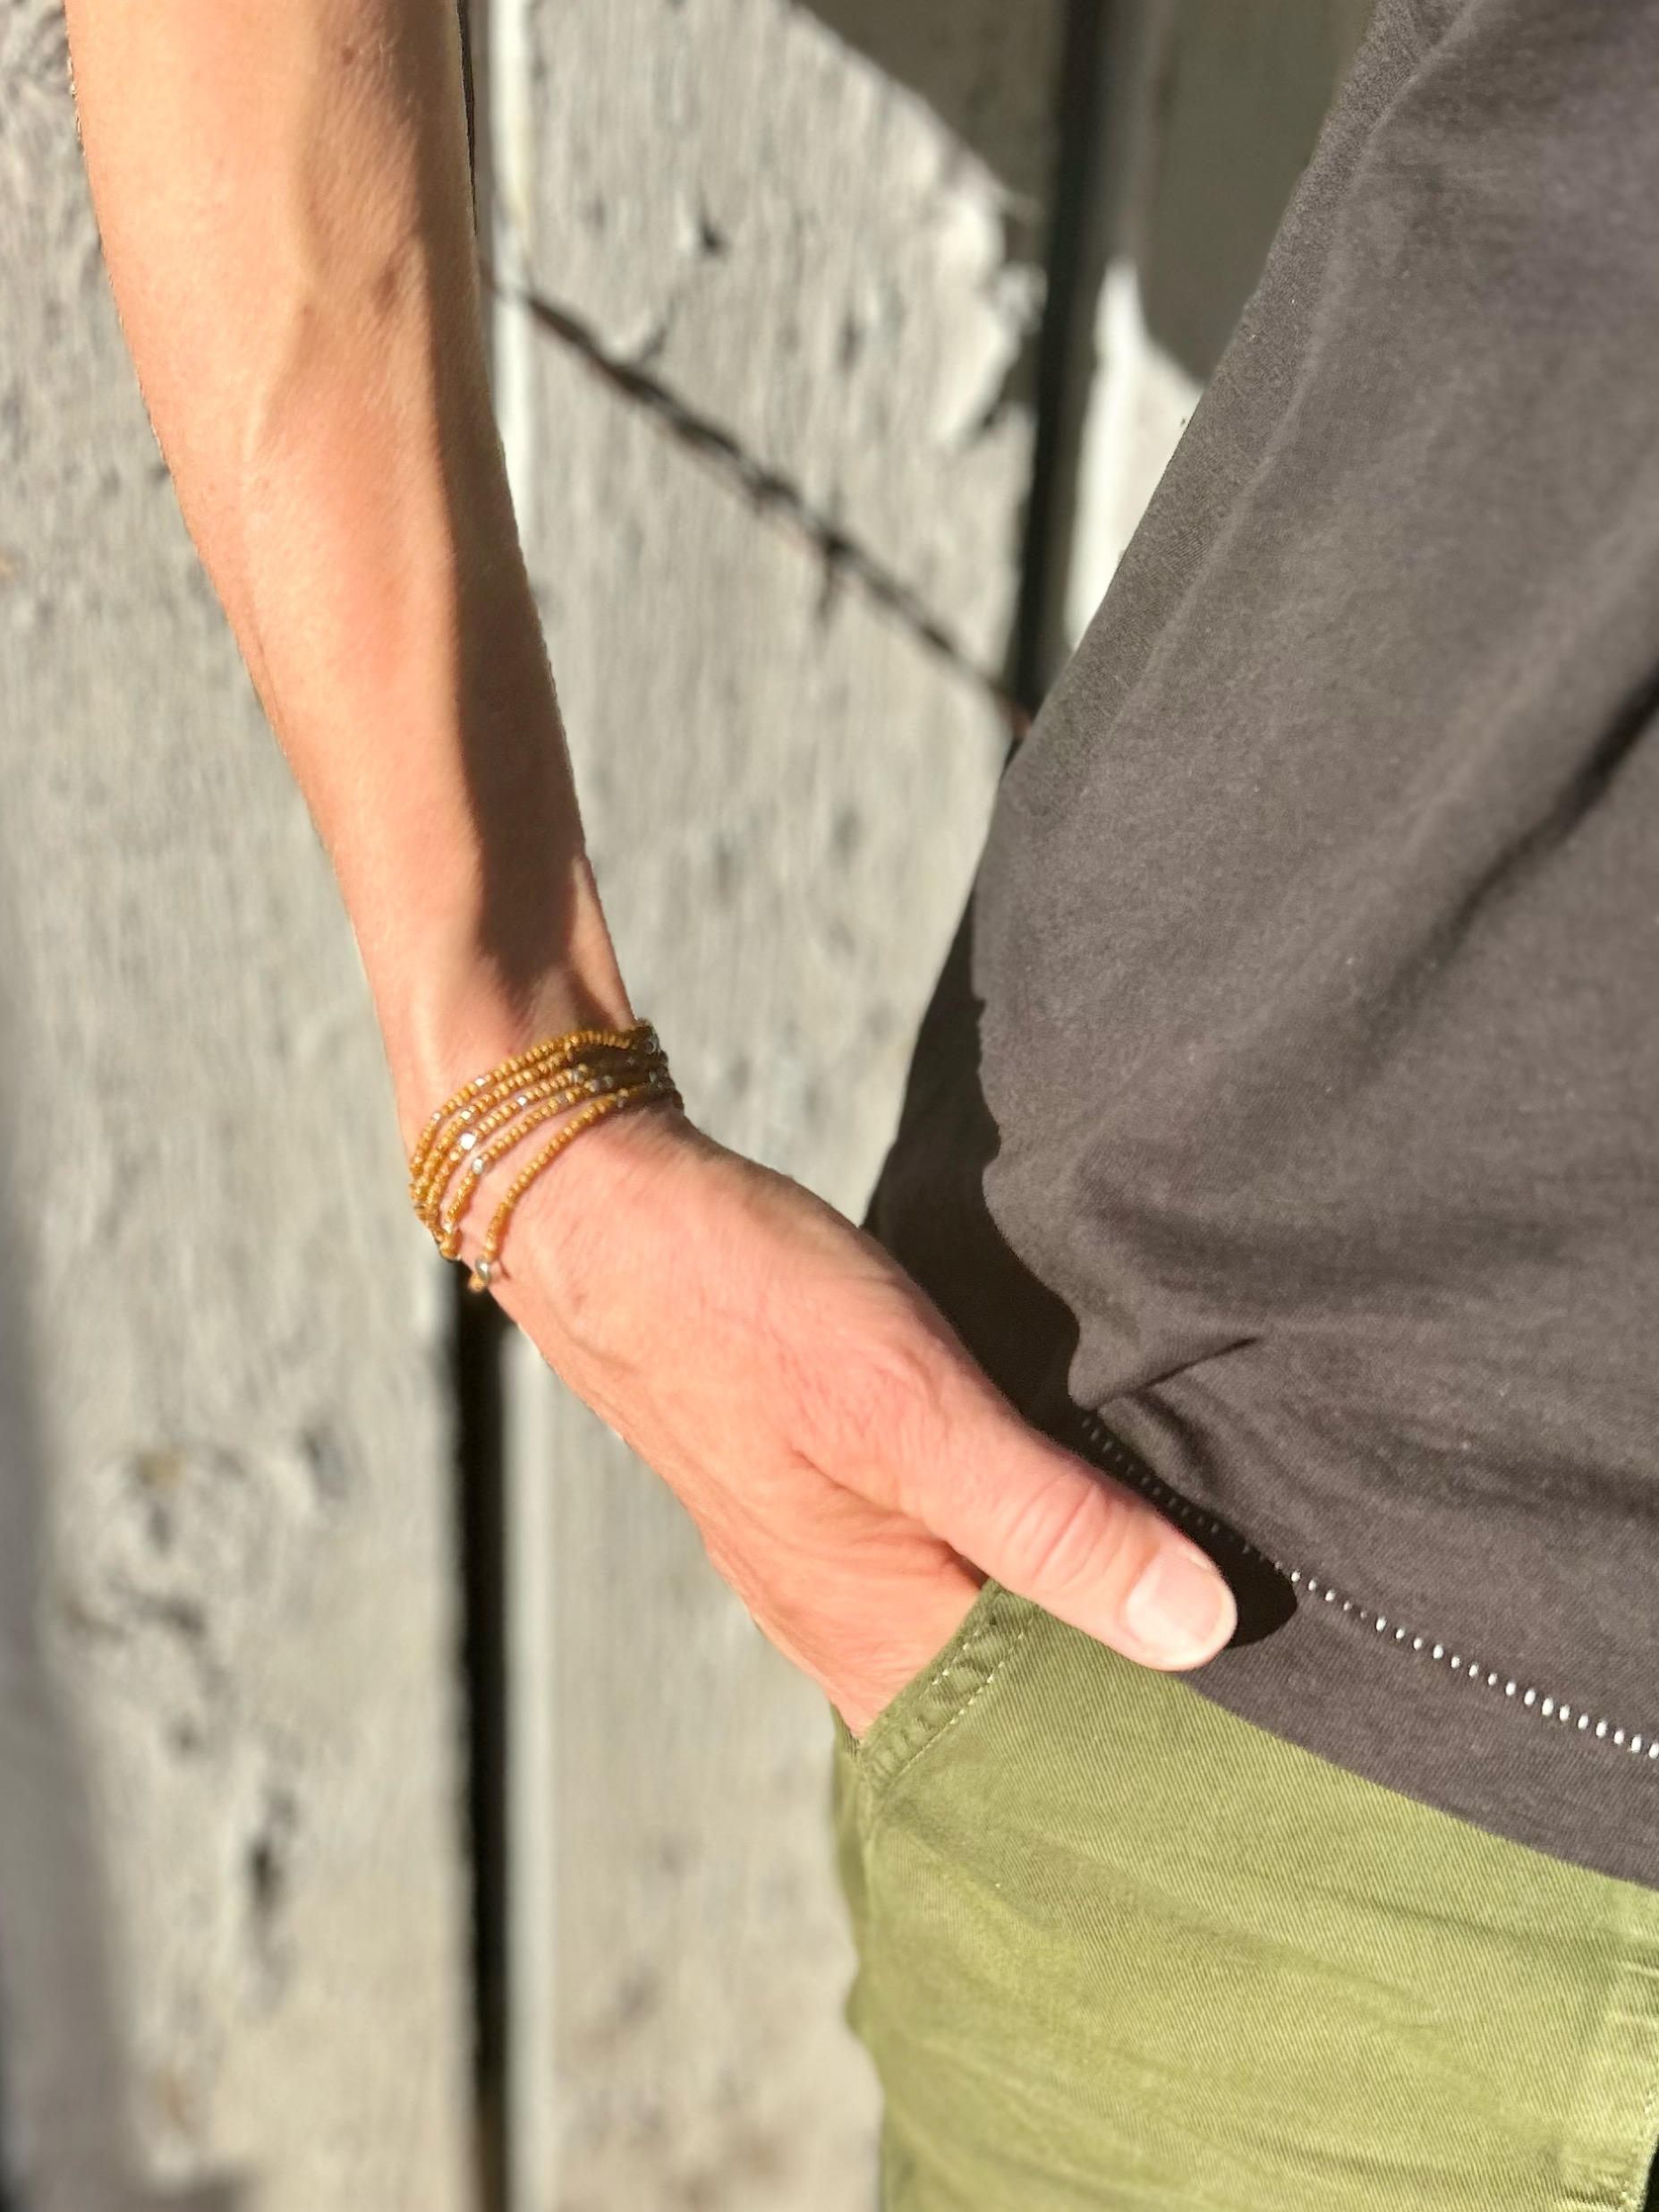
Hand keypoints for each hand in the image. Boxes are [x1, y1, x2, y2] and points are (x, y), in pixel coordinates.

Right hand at [486, 1107, 1236, 1734]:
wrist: (603, 1210)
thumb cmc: (745, 1308)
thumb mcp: (914, 1409)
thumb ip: (1051, 1525)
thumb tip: (1200, 1632)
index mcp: (872, 1638)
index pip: (1041, 1747)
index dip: (1149, 1728)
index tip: (1263, 1697)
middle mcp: (849, 1623)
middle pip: (1015, 1685)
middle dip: (1125, 1657)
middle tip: (1259, 1606)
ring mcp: (833, 1556)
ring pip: (985, 1610)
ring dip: (1075, 1587)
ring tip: (1195, 1549)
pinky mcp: (830, 1485)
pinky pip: (949, 1545)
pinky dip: (1021, 1529)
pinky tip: (1076, 1484)